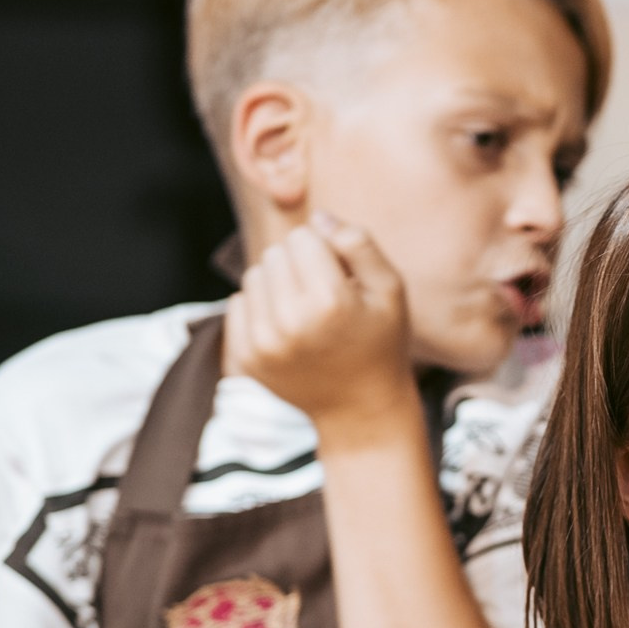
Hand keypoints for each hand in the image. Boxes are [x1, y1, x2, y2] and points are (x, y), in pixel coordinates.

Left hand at [224, 215, 415, 445]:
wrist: (360, 409)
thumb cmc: (381, 342)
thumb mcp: (391, 289)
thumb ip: (359, 243)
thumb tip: (317, 218)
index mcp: (330, 302)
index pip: (303, 237)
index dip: (325, 250)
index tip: (341, 277)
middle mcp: (291, 323)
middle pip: (275, 253)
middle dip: (299, 265)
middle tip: (323, 296)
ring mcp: (264, 344)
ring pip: (254, 276)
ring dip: (277, 285)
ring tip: (304, 311)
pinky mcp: (246, 358)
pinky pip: (237, 303)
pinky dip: (259, 308)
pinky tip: (285, 328)